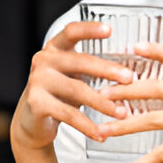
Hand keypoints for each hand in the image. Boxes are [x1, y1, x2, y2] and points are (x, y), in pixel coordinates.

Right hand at [11, 21, 135, 151]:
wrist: (32, 122)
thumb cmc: (59, 95)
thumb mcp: (74, 76)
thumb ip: (93, 70)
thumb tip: (130, 74)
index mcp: (54, 49)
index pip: (71, 32)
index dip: (90, 29)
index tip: (110, 30)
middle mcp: (43, 61)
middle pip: (80, 61)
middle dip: (108, 70)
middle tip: (129, 78)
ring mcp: (37, 81)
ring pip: (77, 89)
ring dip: (103, 103)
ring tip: (122, 112)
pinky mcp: (36, 103)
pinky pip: (68, 114)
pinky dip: (88, 126)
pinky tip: (101, 133)